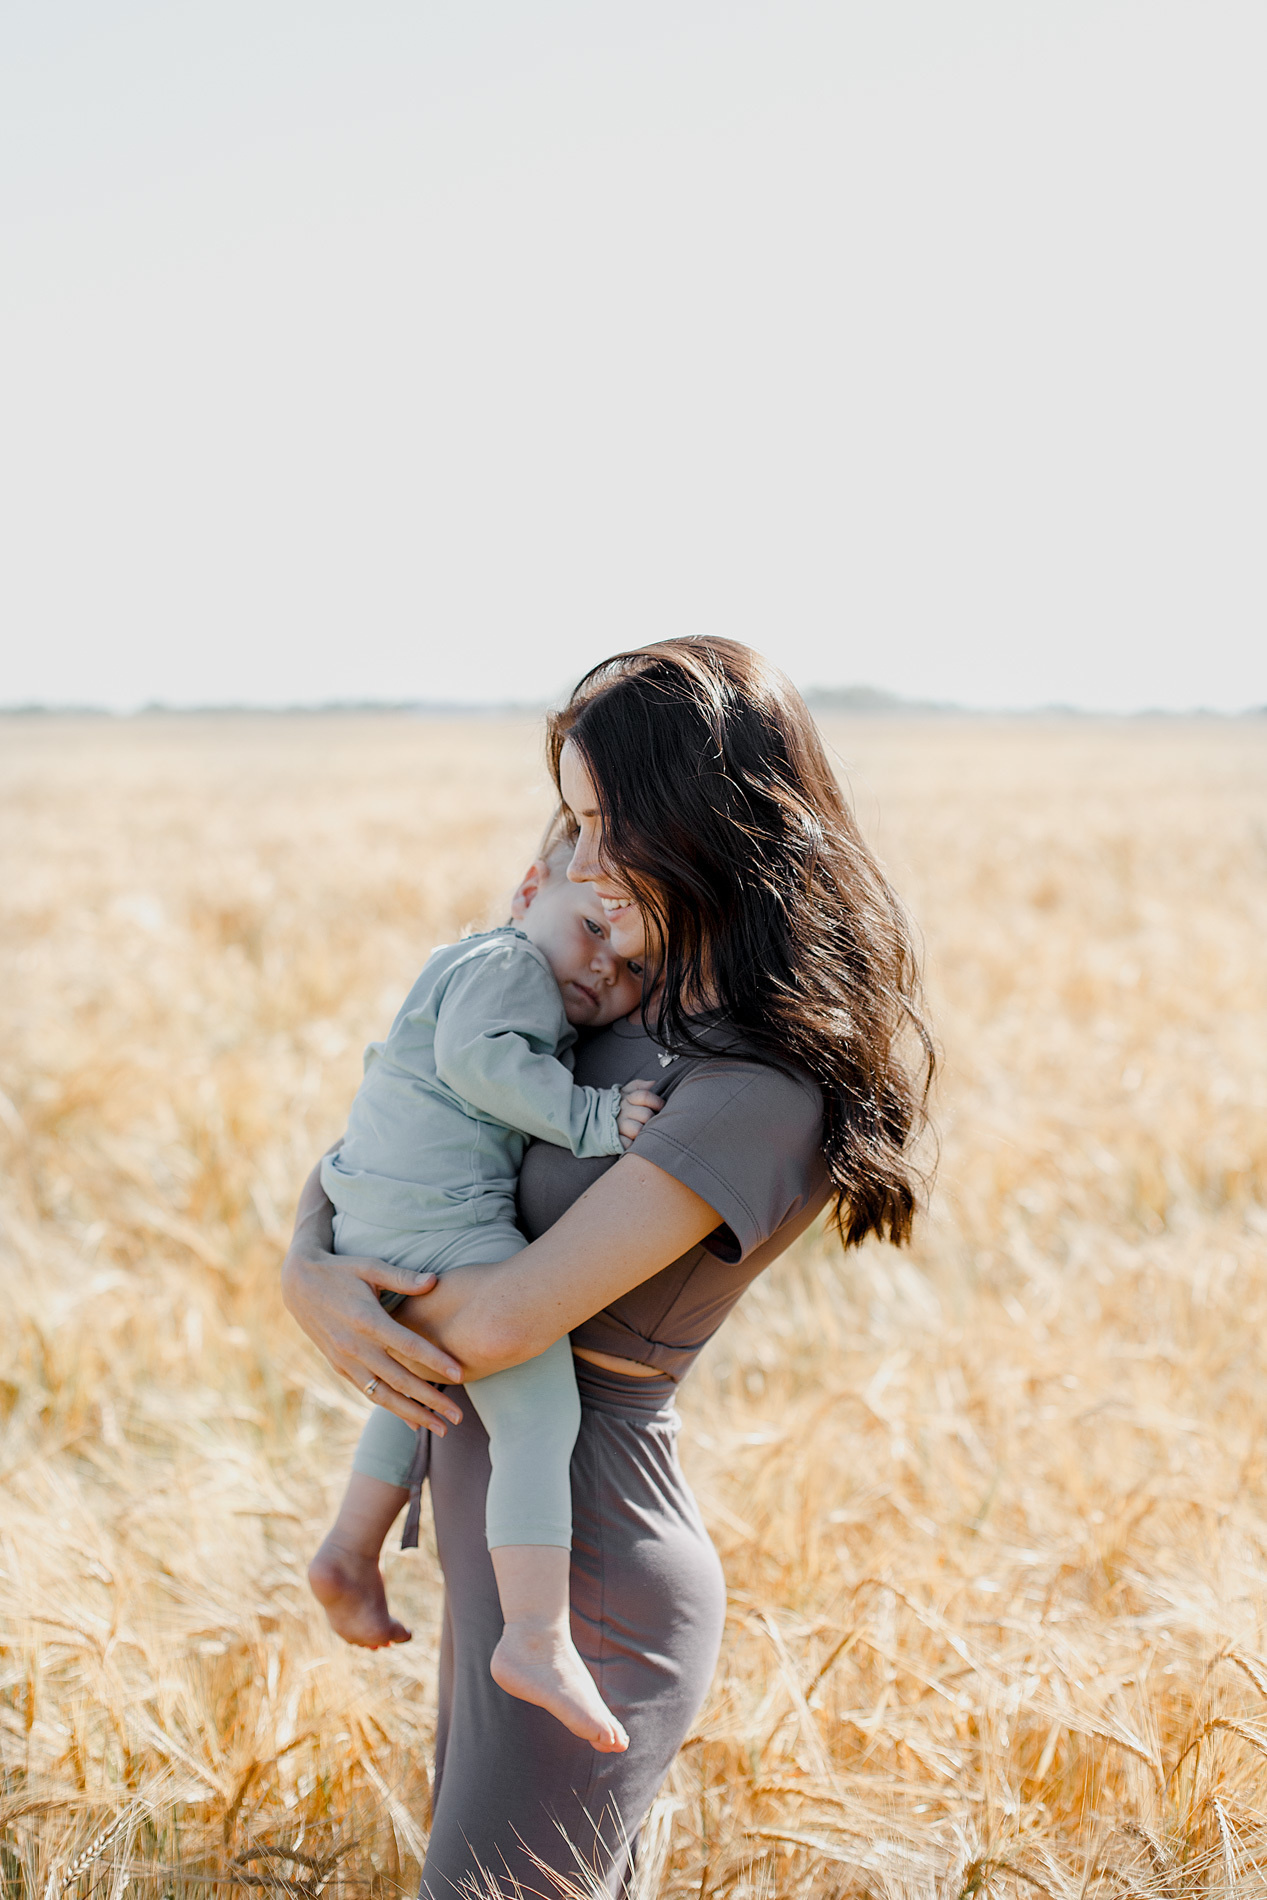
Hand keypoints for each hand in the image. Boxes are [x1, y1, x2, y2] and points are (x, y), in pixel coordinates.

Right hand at [281, 1164, 464, 1434]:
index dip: (435, 1361)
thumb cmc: (340, 1271)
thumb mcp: (370, 1266)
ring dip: (413, 1414)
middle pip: (400, 1380)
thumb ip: (403, 1278)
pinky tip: (412, 1421)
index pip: (408, 1346)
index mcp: (367, 1320)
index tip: (460, 1374)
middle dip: (431, 1401)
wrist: (298, 1285)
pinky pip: (369, 1393)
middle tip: (458, 1418)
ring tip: (440, 1429)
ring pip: (384, 1395)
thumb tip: (435, 1280)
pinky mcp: (340, 1368)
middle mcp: (356, 1347)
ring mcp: (346, 1361)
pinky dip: (391, 1408)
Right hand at [616, 1078, 663, 1149]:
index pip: (645, 1096)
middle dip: (652, 1118)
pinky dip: (633, 1144)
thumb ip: (640, 1086)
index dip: (657, 1101)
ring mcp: (618, 1126)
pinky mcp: (614, 1141)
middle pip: (645, 1115)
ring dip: (643, 1132)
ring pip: (638, 1130)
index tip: (661, 1106)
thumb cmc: (617, 1105)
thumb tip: (654, 1084)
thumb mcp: (625, 1092)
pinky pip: (628, 1144)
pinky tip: (635, 1141)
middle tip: (652, 1121)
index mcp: (626, 1099)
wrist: (593, 1117)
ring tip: (644, 1131)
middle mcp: (622, 1112)